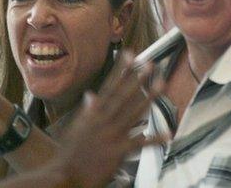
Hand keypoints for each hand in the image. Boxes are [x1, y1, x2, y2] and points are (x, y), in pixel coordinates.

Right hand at [49, 52, 166, 187]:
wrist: (63, 176)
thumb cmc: (69, 153)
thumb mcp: (76, 128)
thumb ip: (87, 111)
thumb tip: (91, 95)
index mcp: (93, 114)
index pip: (109, 86)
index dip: (121, 70)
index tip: (130, 55)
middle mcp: (102, 120)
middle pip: (124, 95)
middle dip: (138, 79)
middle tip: (151, 64)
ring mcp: (111, 135)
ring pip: (134, 112)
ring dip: (149, 98)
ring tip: (162, 85)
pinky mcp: (117, 151)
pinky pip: (140, 143)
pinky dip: (154, 139)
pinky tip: (168, 134)